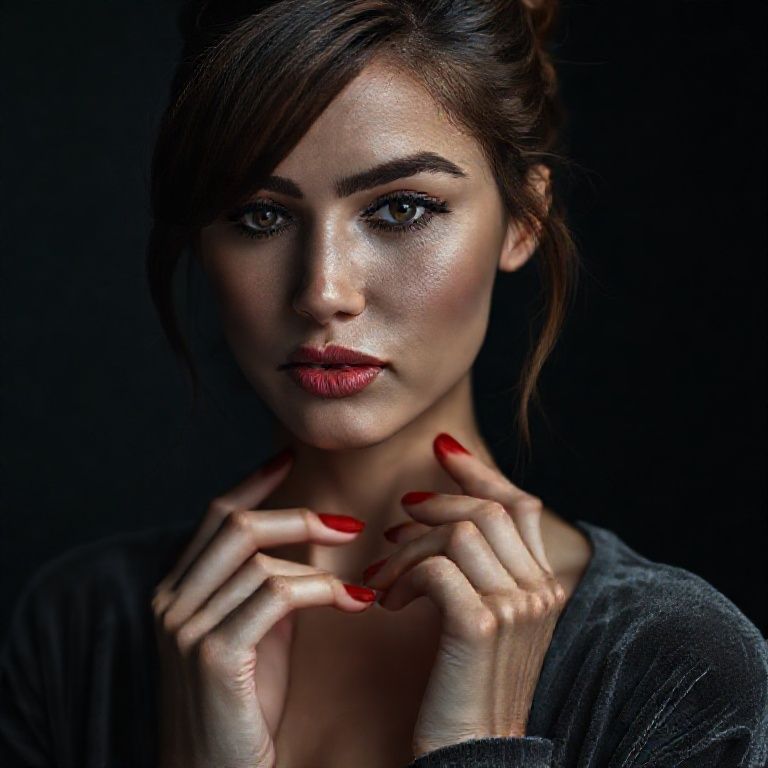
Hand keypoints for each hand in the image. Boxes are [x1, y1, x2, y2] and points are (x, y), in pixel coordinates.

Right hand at [151, 448, 376, 767]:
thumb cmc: (246, 707)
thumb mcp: (258, 632)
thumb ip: (270, 583)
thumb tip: (312, 535)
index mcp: (179, 590)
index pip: (216, 516)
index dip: (254, 481)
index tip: (289, 457)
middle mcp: (173, 601)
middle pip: (236, 524)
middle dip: (297, 515)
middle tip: (349, 524)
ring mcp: (187, 628)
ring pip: (259, 559)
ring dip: (320, 561)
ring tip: (361, 579)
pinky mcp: (215, 655)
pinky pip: (276, 596)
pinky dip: (322, 591)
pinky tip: (353, 602)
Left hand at [361, 432, 566, 758]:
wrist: (470, 757)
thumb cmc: (465, 687)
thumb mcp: (479, 619)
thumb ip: (477, 568)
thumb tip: (439, 515)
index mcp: (544, 585)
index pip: (519, 505)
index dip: (479, 471)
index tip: (442, 447)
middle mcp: (540, 590)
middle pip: (489, 509)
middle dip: (437, 501)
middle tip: (399, 517)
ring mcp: (515, 606)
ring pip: (458, 532)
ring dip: (408, 548)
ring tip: (384, 577)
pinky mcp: (480, 623)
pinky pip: (435, 567)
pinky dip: (402, 577)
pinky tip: (386, 602)